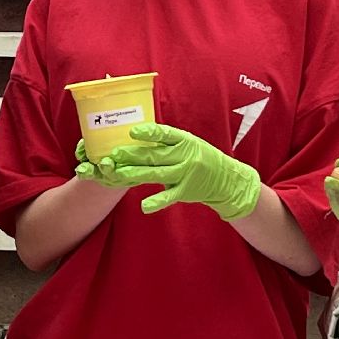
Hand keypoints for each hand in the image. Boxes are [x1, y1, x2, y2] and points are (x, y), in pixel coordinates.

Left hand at [77, 123, 262, 219]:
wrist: (225, 179)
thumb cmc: (200, 157)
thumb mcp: (187, 143)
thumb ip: (165, 141)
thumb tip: (135, 136)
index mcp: (184, 140)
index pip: (165, 133)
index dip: (149, 132)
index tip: (132, 131)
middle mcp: (185, 156)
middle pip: (154, 155)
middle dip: (132, 155)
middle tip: (113, 154)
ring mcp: (186, 174)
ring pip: (157, 174)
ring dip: (135, 174)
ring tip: (118, 173)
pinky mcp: (186, 191)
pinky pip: (169, 197)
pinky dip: (157, 202)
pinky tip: (144, 206)